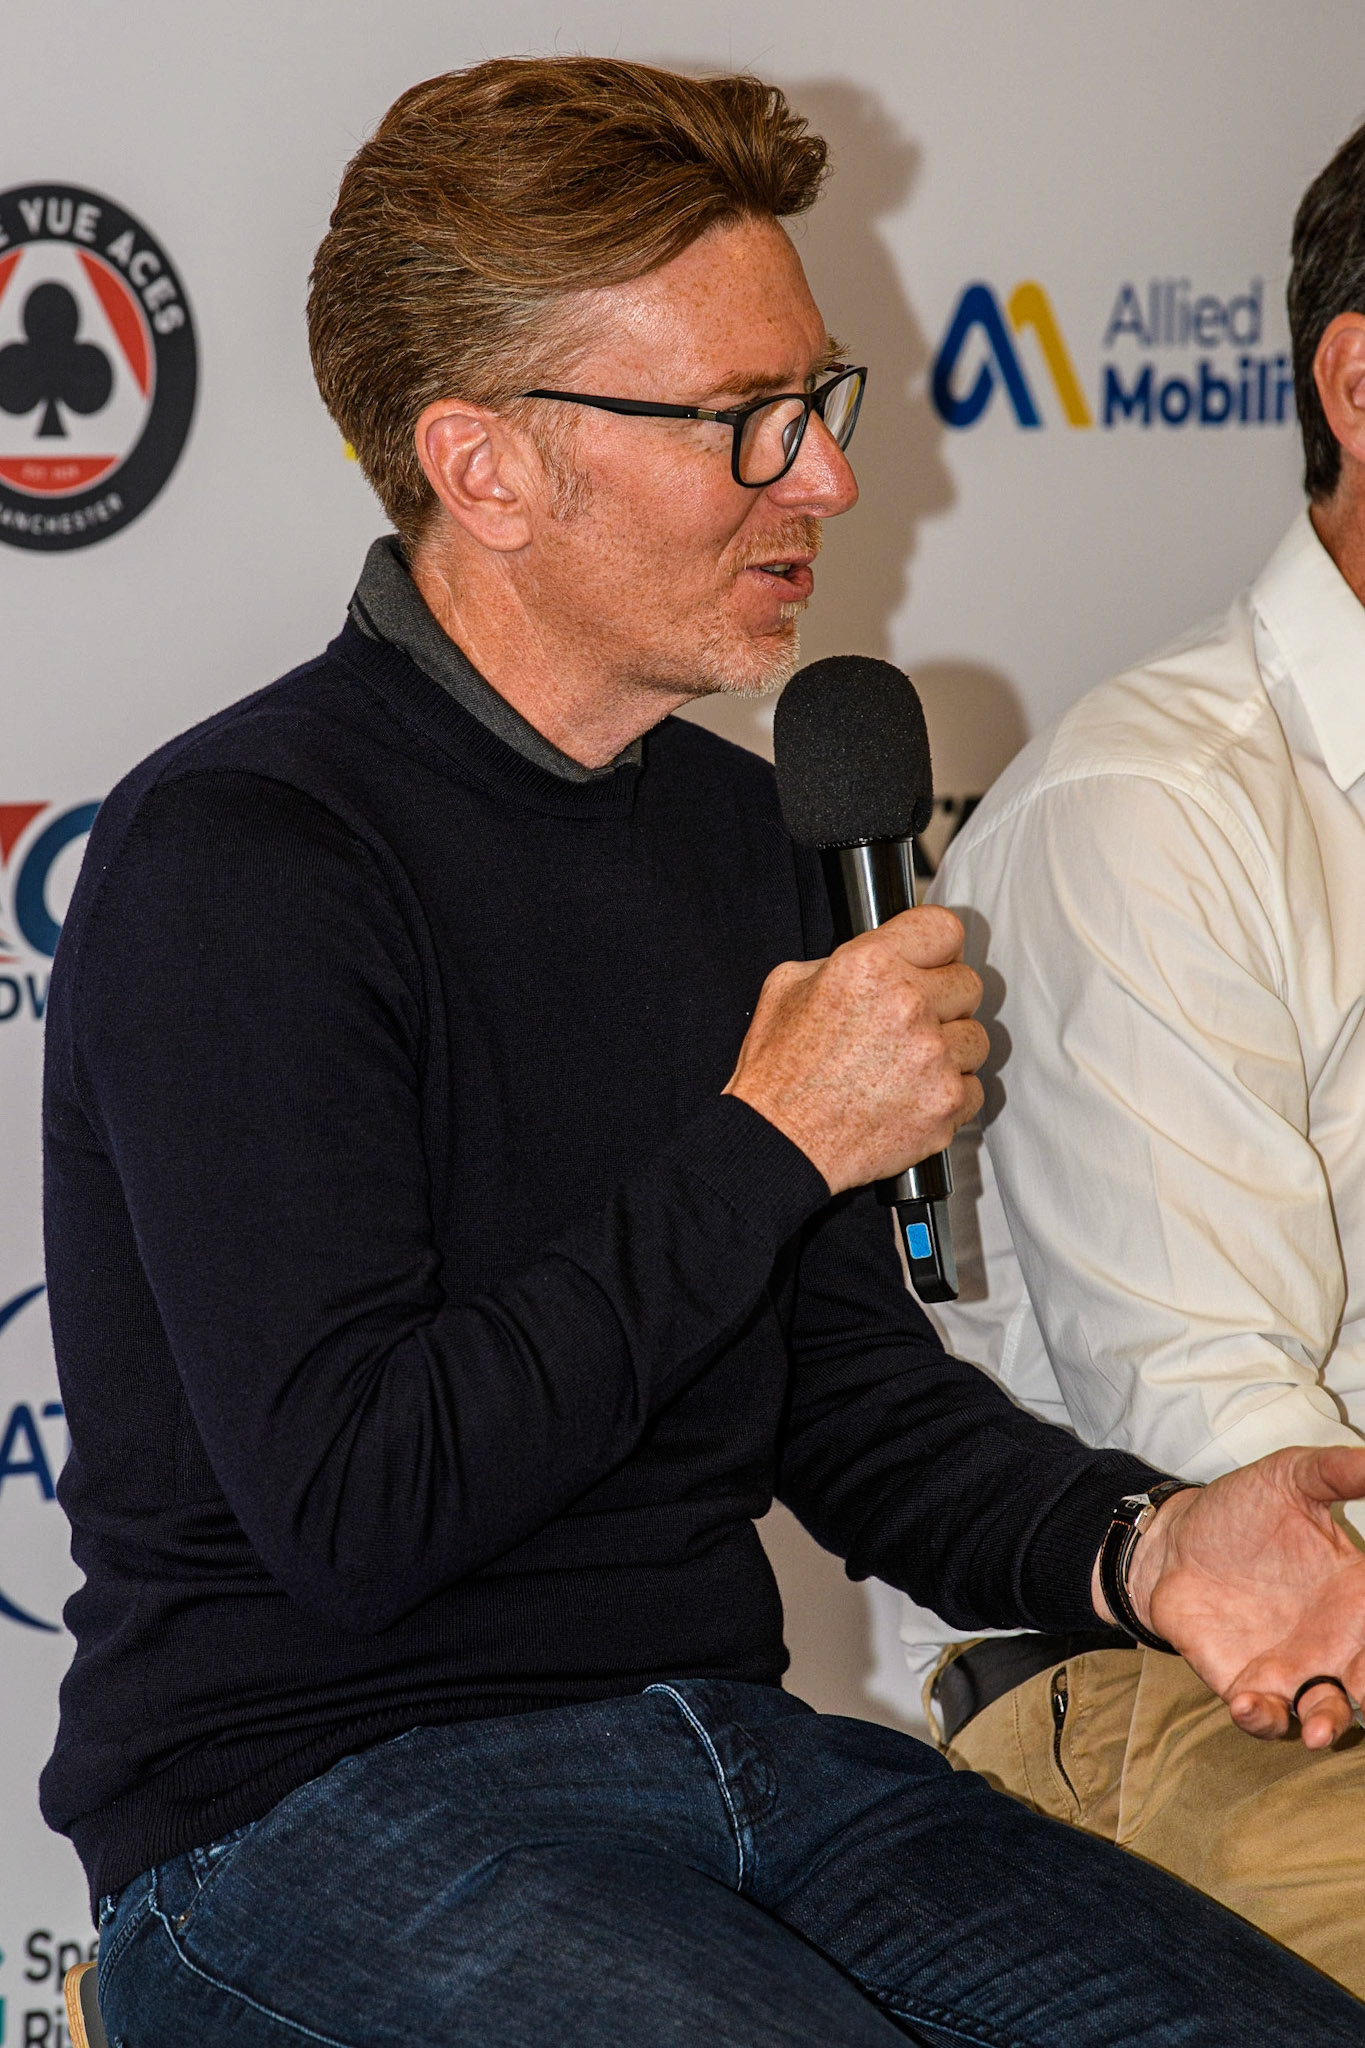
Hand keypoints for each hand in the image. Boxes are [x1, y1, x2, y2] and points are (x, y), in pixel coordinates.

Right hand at [723, 905, 986, 1194]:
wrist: (779, 1144)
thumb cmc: (778, 1072)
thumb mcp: (787, 987)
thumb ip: (840, 960)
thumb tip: (878, 956)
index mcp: (870, 966)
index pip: (943, 929)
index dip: (937, 946)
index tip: (933, 961)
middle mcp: (909, 1005)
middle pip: (968, 983)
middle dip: (943, 1000)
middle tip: (911, 1023)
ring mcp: (934, 1057)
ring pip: (976, 1038)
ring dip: (950, 1050)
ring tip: (907, 1066)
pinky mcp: (946, 1103)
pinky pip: (974, 1087)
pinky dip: (949, 1094)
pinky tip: (912, 1097)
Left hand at [1115, 1448, 1364, 1748]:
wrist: (1172, 1541)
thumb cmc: (1241, 1508)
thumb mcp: (1294, 1477)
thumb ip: (1342, 1472)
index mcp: (1360, 1593)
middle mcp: (1339, 1640)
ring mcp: (1296, 1668)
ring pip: (1329, 1712)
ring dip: (1330, 1724)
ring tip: (1320, 1729)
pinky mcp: (1250, 1685)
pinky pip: (1267, 1716)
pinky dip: (1265, 1720)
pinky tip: (1251, 1703)